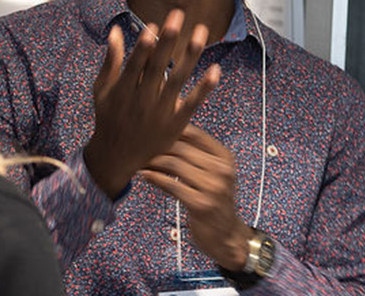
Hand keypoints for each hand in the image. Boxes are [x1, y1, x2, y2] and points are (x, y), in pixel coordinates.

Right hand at [82, 9, 219, 196]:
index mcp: (123, 90)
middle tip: (179, 14)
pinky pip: (193, 103)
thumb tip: (115, 29)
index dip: (144, 44)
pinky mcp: (176, 123)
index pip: (135, 63)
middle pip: (158, 66)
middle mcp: (143, 99)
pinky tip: (215, 69)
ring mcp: (161, 112)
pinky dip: (204, 88)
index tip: (154, 24)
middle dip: (168, 40)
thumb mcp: (102, 89)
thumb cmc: (108, 117)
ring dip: (190, 55)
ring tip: (201, 32)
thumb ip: (111, 60)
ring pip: (178, 79)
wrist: (117, 157)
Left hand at [142, 124, 251, 270]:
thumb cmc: (215, 202)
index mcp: (224, 158)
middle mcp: (221, 170)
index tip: (151, 129)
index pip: (194, 133)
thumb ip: (195, 156)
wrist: (226, 236)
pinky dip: (154, 178)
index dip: (170, 128)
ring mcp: (213, 187)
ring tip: (139, 161)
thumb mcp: (213, 175)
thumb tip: (164, 135)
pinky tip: (144, 175)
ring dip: (152, 161)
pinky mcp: (201, 204)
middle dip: (156, 146)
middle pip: (180, 147)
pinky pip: (171, 184)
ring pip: (173, 163)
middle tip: (138, 146)